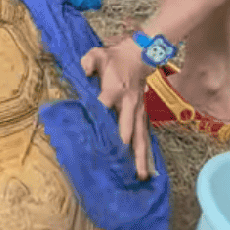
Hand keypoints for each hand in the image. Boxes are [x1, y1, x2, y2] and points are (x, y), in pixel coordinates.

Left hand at [81, 35, 154, 179]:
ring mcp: (138, 111)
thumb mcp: (98, 54)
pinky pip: (144, 135)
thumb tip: (84, 72)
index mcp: (114, 90)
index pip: (104, 108)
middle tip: (122, 169)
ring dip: (141, 156)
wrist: (139, 55)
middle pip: (127, 130)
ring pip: (140, 137)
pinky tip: (145, 167)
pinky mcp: (143, 115)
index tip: (93, 142)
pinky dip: (144, 151)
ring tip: (141, 176)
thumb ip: (88, 62)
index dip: (98, 123)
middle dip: (124, 150)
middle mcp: (129, 104)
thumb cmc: (115, 58)